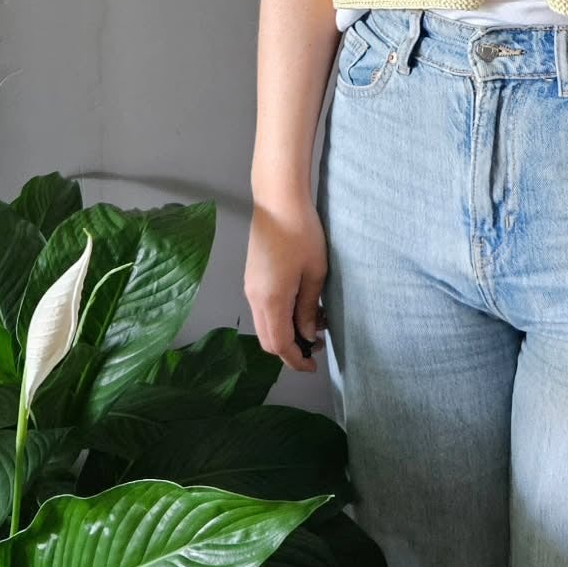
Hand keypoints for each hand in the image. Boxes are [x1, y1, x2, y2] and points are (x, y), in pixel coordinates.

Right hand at [244, 196, 328, 373]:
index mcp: (271, 301)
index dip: (295, 360)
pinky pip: (264, 308)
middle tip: (316, 346)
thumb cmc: (302, 233)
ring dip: (286, 330)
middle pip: (267, 339)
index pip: (279, 345)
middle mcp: (254, 298)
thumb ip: (309, 308)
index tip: (313, 366)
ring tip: (316, 321)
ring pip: (265, 324)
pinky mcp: (252, 276)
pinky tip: (302, 304)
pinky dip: (281, 315)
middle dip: (290, 349)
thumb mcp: (315, 273)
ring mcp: (250, 287)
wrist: (278, 201)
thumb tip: (309, 334)